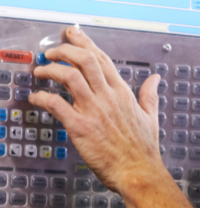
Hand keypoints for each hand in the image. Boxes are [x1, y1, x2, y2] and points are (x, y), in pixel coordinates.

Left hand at [28, 25, 166, 194]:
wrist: (138, 172)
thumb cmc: (143, 150)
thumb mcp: (151, 117)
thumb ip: (150, 95)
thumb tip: (155, 78)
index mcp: (122, 93)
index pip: (102, 59)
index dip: (85, 43)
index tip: (73, 34)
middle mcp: (108, 97)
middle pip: (85, 60)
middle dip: (65, 49)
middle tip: (52, 51)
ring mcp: (94, 111)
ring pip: (70, 76)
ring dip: (51, 69)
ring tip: (40, 71)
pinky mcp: (81, 127)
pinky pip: (56, 104)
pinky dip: (42, 97)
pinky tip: (36, 97)